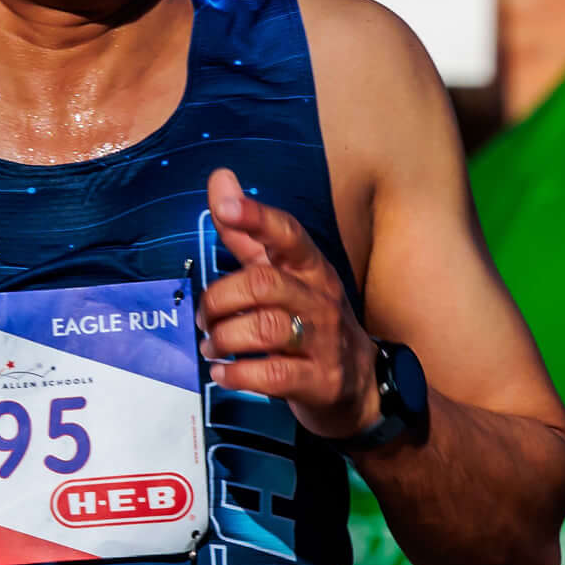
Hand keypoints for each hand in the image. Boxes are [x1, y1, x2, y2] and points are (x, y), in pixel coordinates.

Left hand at [200, 168, 376, 443]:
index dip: (257, 218)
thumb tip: (220, 178)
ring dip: (224, 338)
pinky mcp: (319, 380)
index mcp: (310, 268)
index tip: (226, 205)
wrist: (360, 386)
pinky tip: (223, 372)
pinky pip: (272, 374)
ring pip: (265, 328)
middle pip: (263, 283)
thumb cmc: (310, 322)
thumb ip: (248, 234)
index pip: (288, 234)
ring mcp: (323, 341)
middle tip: (204, 317)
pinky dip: (238, 373)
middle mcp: (319, 299)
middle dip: (220, 299)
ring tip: (211, 346)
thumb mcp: (286, 275)